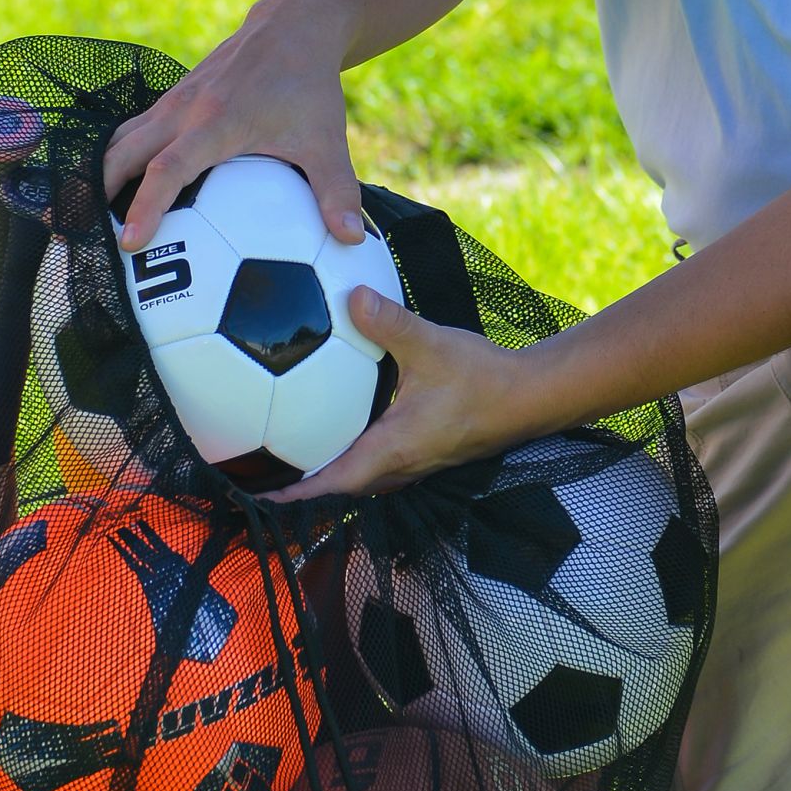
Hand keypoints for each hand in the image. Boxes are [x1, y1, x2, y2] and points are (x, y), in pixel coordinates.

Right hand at [104, 10, 363, 253]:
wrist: (293, 23)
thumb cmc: (309, 85)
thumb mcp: (328, 141)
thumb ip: (337, 193)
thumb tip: (351, 242)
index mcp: (216, 123)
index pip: (169, 170)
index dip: (146, 206)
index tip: (129, 244)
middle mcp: (184, 110)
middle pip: (122, 153)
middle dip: (94, 194)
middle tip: (75, 238)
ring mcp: (173, 101)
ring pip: (119, 140)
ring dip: (97, 176)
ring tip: (80, 219)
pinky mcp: (173, 98)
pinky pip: (132, 131)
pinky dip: (115, 159)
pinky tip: (112, 191)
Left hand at [272, 288, 548, 500]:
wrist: (532, 397)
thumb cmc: (485, 379)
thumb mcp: (432, 345)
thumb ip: (388, 323)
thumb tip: (351, 298)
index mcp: (394, 450)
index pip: (333, 482)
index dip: (294, 491)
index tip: (257, 492)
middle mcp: (401, 466)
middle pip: (341, 485)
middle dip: (303, 484)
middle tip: (263, 472)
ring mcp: (416, 462)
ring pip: (361, 476)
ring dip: (329, 471)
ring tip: (294, 454)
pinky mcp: (426, 452)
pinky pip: (379, 462)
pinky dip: (352, 454)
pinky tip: (344, 425)